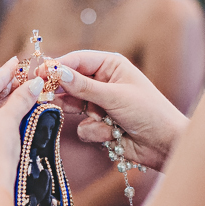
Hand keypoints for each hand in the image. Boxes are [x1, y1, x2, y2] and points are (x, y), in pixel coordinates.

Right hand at [52, 50, 187, 170]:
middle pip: (70, 83)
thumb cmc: (148, 112)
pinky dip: (95, 132)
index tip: (39, 73)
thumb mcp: (115, 96)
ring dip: (85, 116)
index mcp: (111, 65)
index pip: (77, 60)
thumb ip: (84, 87)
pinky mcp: (99, 125)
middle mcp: (103, 82)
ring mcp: (100, 104)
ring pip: (74, 107)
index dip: (58, 66)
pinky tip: (112, 134)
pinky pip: (83, 127)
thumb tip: (57, 73)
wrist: (164, 144)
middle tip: (43, 95)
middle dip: (63, 92)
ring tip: (97, 117)